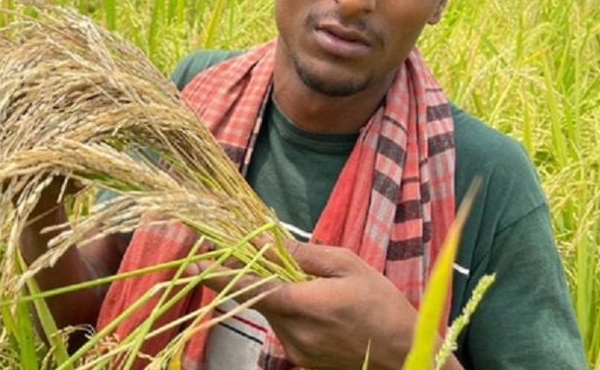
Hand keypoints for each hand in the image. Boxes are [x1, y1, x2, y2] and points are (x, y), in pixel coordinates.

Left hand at [194, 241, 421, 369]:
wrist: (406, 356)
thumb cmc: (382, 306)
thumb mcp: (348, 266)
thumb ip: (303, 255)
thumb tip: (268, 242)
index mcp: (305, 305)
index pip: (251, 287)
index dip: (219, 275)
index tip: (192, 263)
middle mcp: (294, 333)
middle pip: (261, 297)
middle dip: (261, 276)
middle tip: (277, 259)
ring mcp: (296, 351)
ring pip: (274, 312)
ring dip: (282, 295)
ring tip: (320, 291)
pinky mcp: (301, 361)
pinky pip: (286, 328)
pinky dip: (293, 312)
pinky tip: (322, 310)